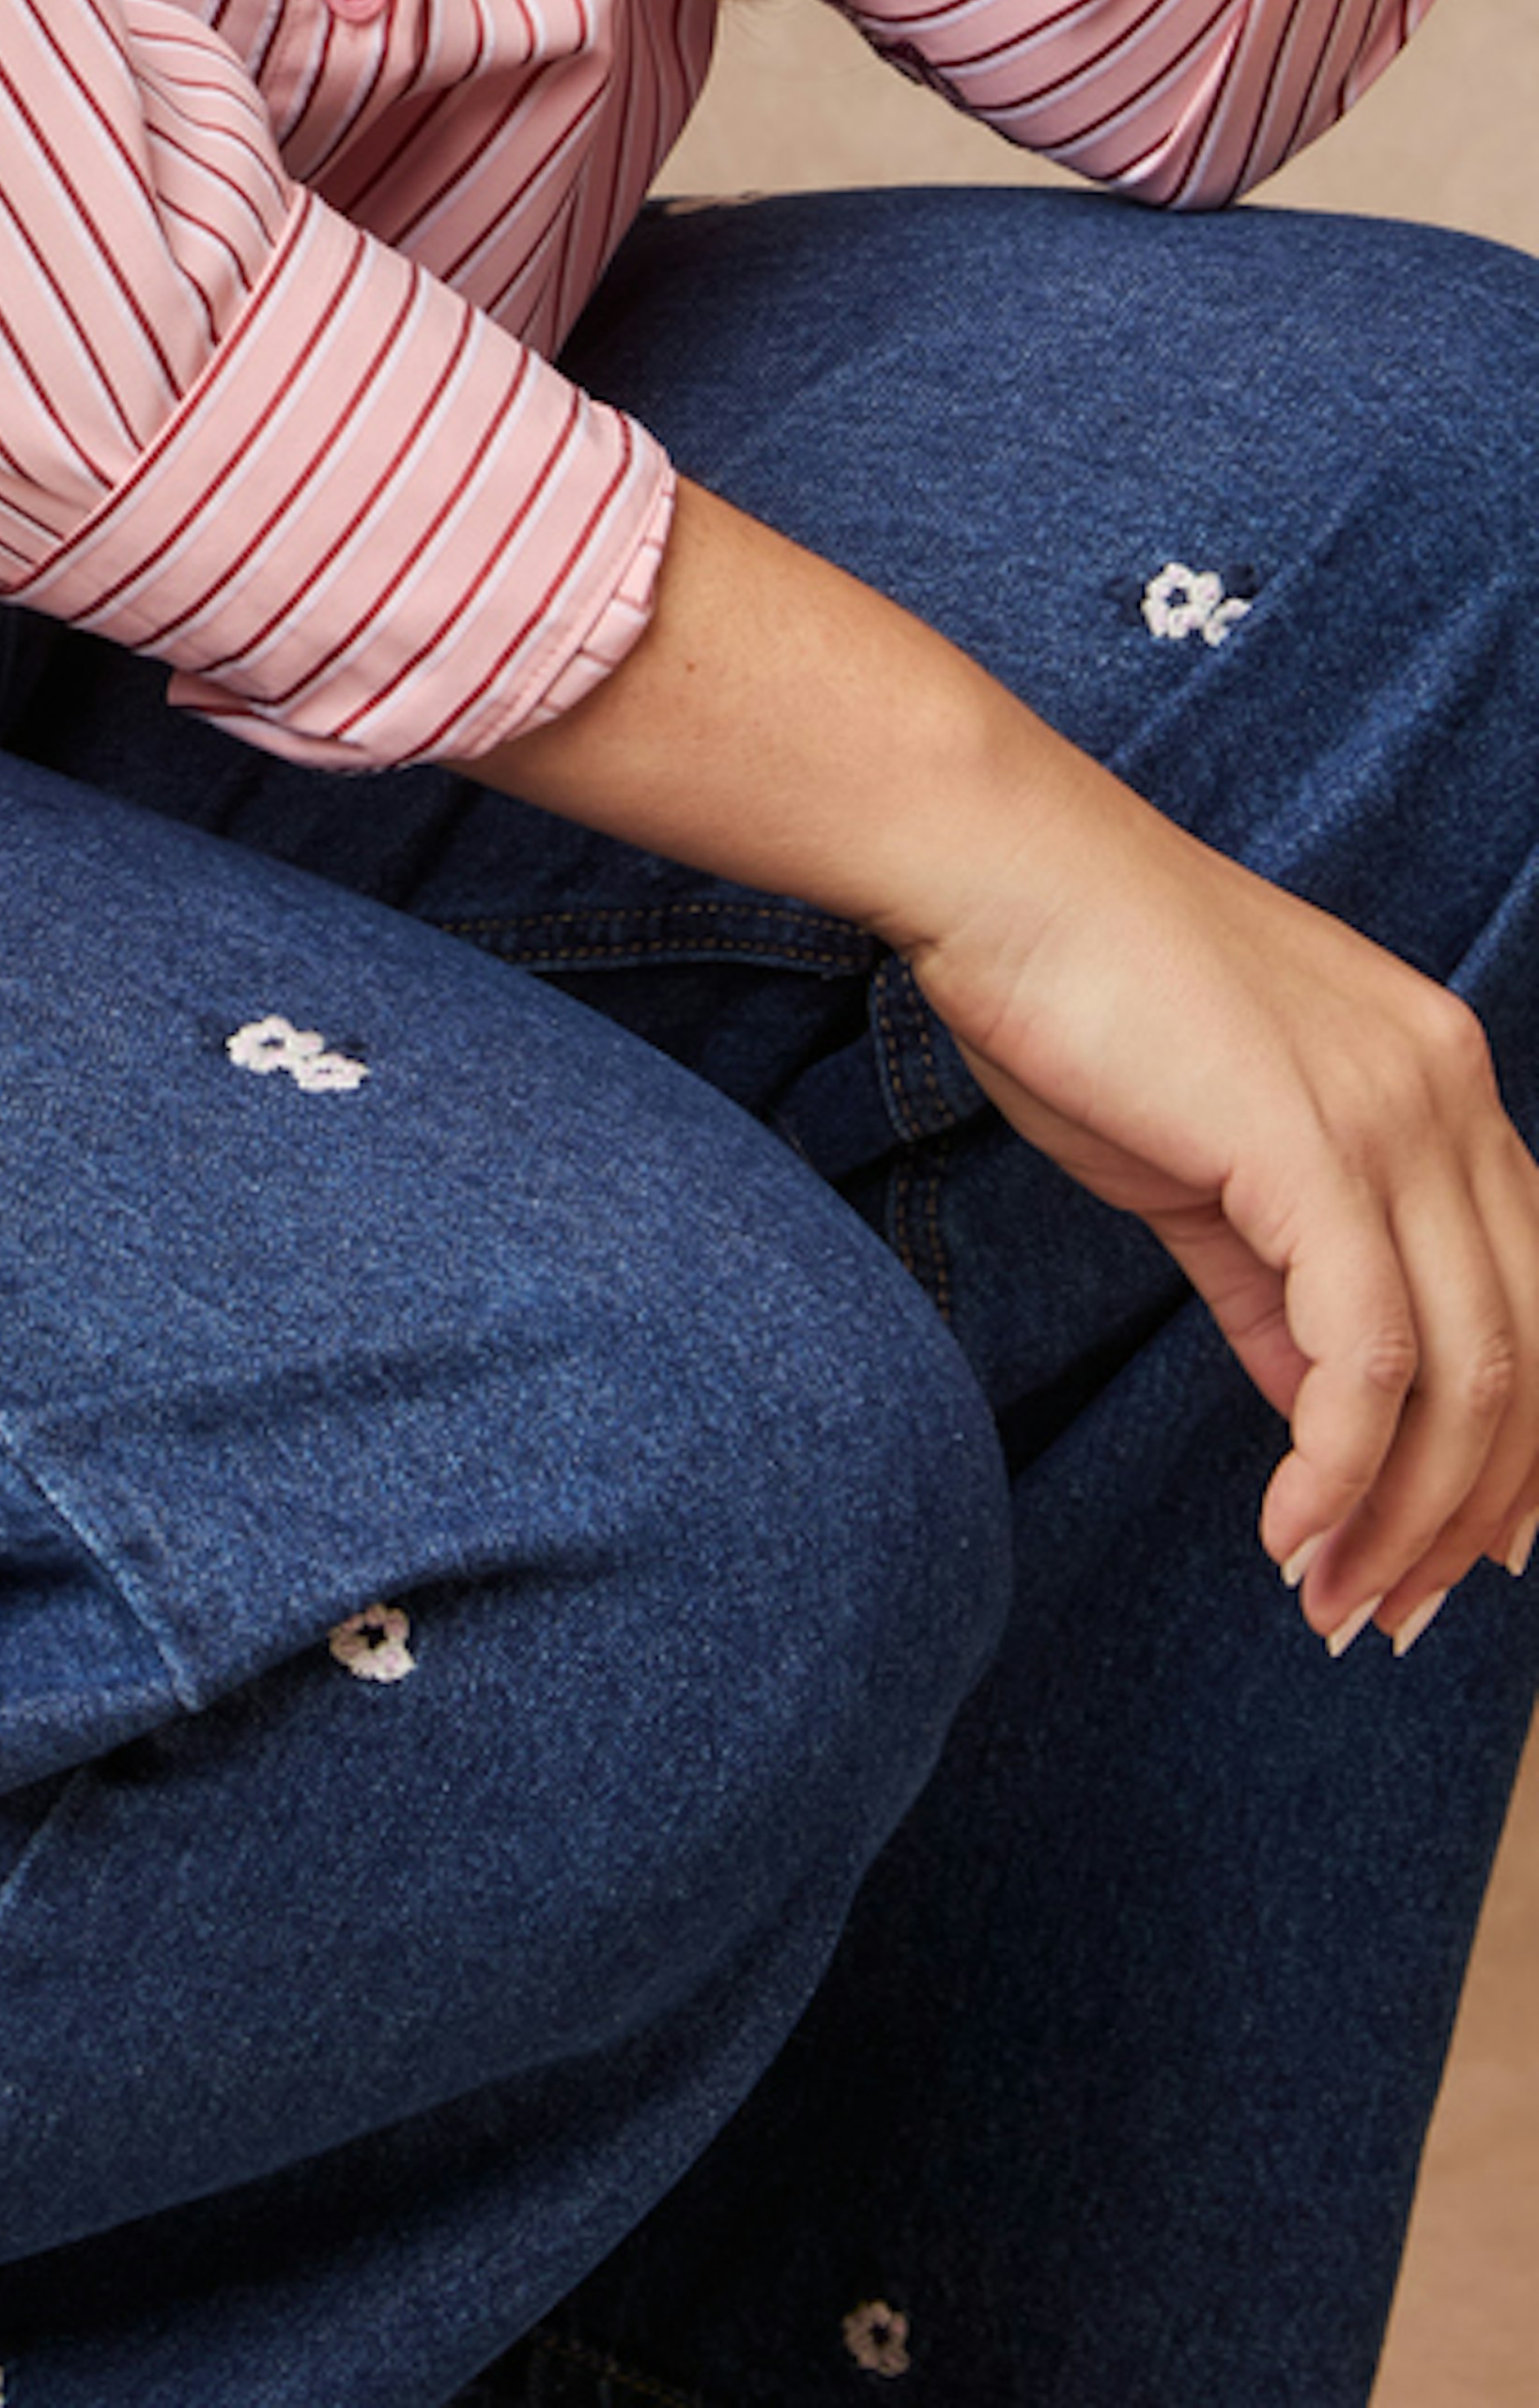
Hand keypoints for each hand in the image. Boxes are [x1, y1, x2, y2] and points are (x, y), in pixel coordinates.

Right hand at [899, 774, 1538, 1654]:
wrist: (997, 866)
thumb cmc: (1083, 993)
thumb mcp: (1217, 1160)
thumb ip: (1286, 1286)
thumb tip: (1331, 1424)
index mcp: (1444, 1080)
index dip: (1522, 1449)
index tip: (1465, 1556)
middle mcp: (1452, 1093)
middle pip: (1532, 1357)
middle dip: (1475, 1516)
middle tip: (1396, 1615)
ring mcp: (1396, 1116)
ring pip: (1470, 1376)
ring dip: (1407, 1520)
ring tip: (1336, 1602)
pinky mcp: (1315, 1150)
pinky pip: (1366, 1359)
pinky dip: (1341, 1472)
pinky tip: (1290, 1530)